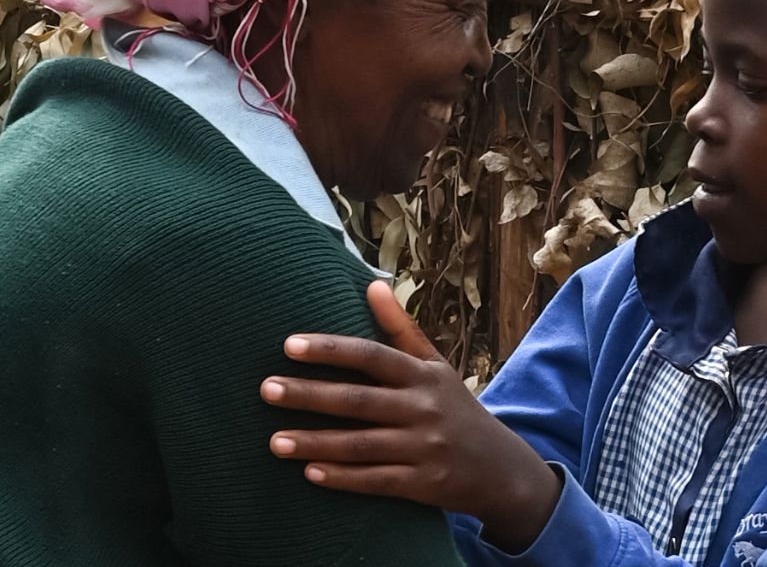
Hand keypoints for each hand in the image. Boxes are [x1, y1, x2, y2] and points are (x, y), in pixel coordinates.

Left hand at [261, 282, 561, 552]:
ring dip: (315, 443)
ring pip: (361, 445)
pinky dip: (343, 478)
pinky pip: (376, 480)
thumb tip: (372, 283)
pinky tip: (310, 473)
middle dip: (310, 395)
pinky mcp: (423, 484)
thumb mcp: (435, 365)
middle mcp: (423, 408)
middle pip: (358, 400)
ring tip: (274, 441)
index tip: (289, 345)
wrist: (500, 467)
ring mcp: (424, 447)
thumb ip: (400, 328)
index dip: (331, 350)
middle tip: (266, 389)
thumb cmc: (454, 408)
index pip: (371, 355)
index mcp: (423, 374)